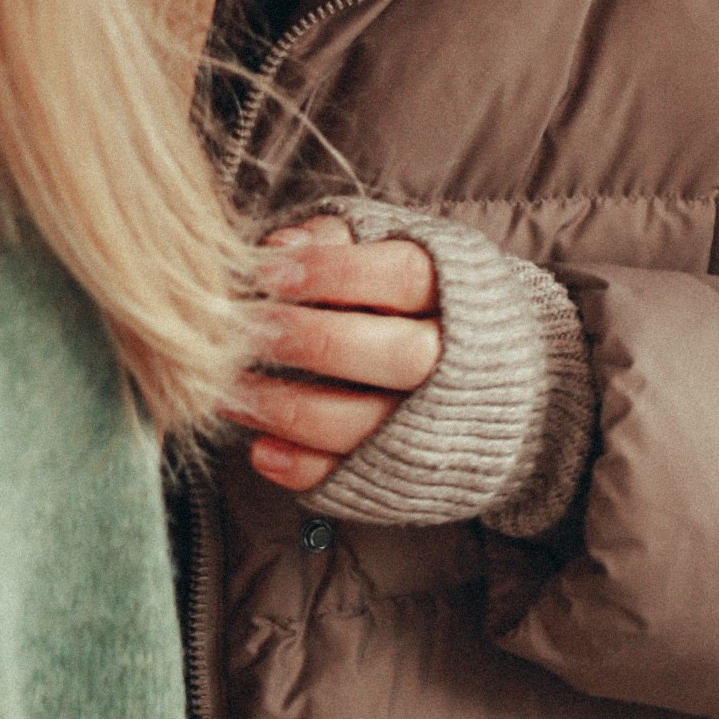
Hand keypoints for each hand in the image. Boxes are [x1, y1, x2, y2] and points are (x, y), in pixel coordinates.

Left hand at [234, 217, 440, 493]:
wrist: (489, 378)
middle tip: (246, 330)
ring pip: (364, 422)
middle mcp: (457, 362)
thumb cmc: (411, 299)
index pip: (405, 276)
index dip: (333, 273)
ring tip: (229, 389)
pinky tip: (261, 447)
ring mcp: (433, 424)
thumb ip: (336, 241)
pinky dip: (301, 466)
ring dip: (287, 407)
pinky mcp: (406, 474)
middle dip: (311, 341)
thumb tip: (276, 247)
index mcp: (460, 292)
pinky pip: (352, 477)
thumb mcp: (388, 251)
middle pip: (396, 354)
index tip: (266, 272)